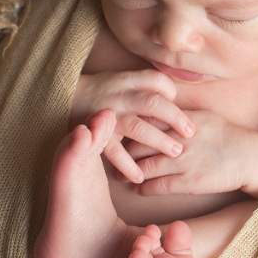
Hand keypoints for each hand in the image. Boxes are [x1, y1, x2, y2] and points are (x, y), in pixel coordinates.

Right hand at [71, 70, 194, 182]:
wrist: (66, 97)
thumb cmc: (104, 91)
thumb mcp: (123, 80)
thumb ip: (147, 86)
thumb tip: (178, 97)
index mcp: (127, 81)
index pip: (156, 81)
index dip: (171, 91)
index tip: (181, 106)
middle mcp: (119, 96)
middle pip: (153, 103)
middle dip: (175, 118)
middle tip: (191, 133)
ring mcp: (108, 115)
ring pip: (137, 127)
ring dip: (159, 141)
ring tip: (176, 152)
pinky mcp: (97, 135)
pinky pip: (114, 152)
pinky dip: (127, 165)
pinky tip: (139, 177)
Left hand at [126, 110, 257, 197]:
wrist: (248, 156)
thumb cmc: (226, 135)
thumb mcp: (202, 116)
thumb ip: (178, 115)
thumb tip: (158, 109)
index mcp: (179, 120)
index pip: (144, 120)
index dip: (127, 127)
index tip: (116, 132)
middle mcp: (177, 139)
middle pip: (138, 144)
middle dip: (121, 151)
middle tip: (111, 156)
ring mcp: (181, 162)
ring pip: (143, 167)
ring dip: (128, 173)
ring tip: (120, 176)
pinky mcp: (188, 182)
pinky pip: (156, 187)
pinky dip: (143, 188)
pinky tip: (138, 189)